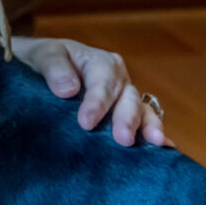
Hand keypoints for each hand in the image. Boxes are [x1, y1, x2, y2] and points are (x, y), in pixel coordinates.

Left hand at [10, 36, 170, 147]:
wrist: (39, 68)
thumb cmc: (43, 61)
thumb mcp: (43, 56)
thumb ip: (54, 68)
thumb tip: (68, 90)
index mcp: (100, 62)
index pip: (102, 81)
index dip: (97, 102)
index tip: (86, 122)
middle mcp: (118, 79)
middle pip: (127, 97)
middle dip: (127, 118)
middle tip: (123, 139)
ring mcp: (124, 99)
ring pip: (141, 110)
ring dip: (149, 126)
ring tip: (156, 142)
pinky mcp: (124, 116)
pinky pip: (144, 123)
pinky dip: (153, 133)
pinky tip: (165, 149)